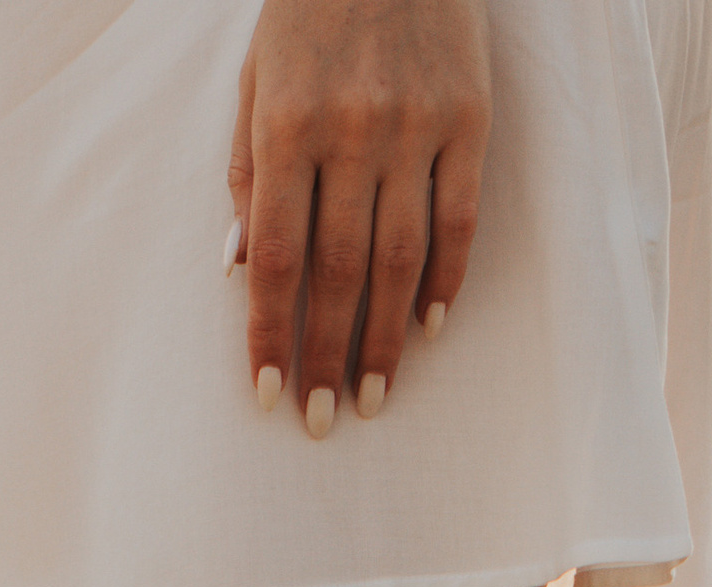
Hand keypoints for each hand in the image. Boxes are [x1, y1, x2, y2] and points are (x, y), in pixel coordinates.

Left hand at [230, 0, 489, 434]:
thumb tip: (242, 271)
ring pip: (400, 259)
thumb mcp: (256, 84)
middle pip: (337, 273)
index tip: (268, 396)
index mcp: (287, 128)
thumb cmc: (308, 18)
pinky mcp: (470, 118)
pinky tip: (429, 329)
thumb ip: (247, 176)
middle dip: (326, 356)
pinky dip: (445, 279)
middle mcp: (353, 133)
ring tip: (373, 397)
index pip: (278, 258)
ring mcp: (417, 127)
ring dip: (384, 339)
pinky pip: (460, 218)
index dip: (271, 335)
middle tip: (321, 421)